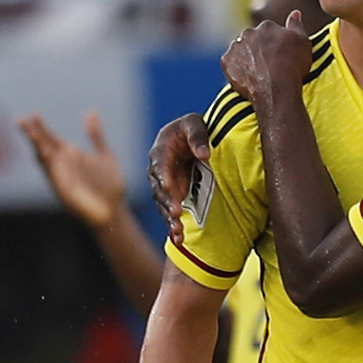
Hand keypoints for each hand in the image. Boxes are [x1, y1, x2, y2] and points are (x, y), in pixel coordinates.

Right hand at [18, 110, 126, 229]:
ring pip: (44, 159)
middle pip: (42, 146)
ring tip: (30, 132)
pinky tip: (43, 154)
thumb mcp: (105, 154)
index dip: (39, 127)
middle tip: (23, 119)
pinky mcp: (64, 190)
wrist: (115, 211)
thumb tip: (90, 112)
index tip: (32, 114)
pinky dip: (47, 165)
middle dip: (33, 134)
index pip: (49, 138)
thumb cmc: (110, 186)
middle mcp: (61, 165)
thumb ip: (96, 135)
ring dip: (36, 147)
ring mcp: (61, 177)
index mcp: (69, 155)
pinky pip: (53, 176)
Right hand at [149, 111, 209, 237]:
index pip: (159, 164)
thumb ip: (198, 136)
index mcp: (160, 151)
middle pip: (159, 189)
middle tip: (177, 212)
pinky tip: (179, 239)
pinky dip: (174, 226)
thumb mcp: (194, 123)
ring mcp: (164, 186)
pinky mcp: (171, 197)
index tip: (168, 186)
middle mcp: (158, 171)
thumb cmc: (189, 129)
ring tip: (178, 231)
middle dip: (168, 202)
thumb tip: (205, 154)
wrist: (186, 139)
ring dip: (170, 218)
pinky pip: (170, 213)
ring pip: (164, 205)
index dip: (163, 176)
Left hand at [219, 12, 305, 111]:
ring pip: (240, 50)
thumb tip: (295, 13)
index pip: (268, 32)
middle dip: (258, 49)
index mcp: (266, 26)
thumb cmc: (292, 66)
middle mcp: (248, 33)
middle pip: (252, 39)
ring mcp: (236, 47)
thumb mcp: (302, 43)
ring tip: (257, 73)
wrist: (277, 89)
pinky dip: (235, 69)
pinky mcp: (226, 62)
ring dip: (246, 58)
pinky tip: (246, 77)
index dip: (273, 45)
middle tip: (267, 65)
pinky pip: (229, 63)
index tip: (278, 56)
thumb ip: (296, 25)